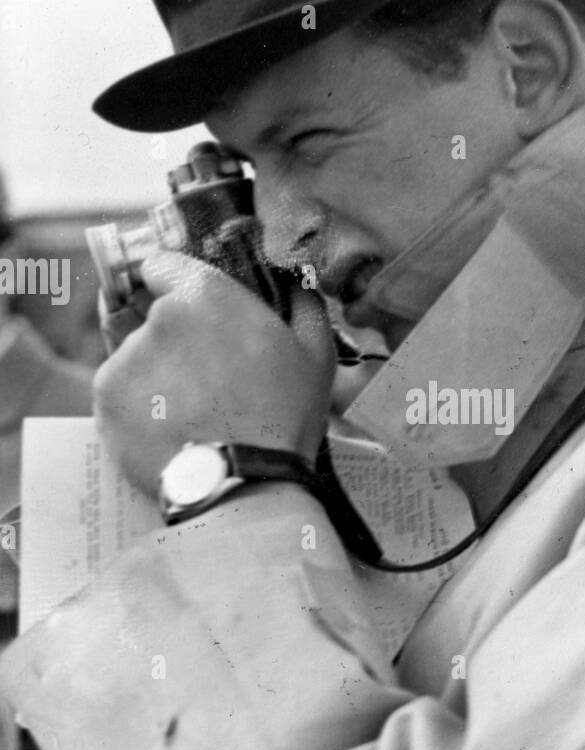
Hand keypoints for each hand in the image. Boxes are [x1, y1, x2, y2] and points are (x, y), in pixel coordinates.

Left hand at [93, 250, 336, 495]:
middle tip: (204, 376)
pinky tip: (171, 429)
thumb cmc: (284, 416)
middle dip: (172, 338)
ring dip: (156, 376)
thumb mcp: (315, 352)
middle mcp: (156, 318)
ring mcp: (125, 359)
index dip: (173, 284)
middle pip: (151, 317)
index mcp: (203, 294)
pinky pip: (121, 393)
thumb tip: (294, 279)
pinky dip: (139, 408)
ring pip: (135, 357)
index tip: (188, 308)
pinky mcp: (105, 399)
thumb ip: (301, 301)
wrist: (246, 486)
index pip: (161, 264)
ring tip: (192, 412)